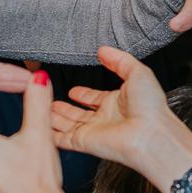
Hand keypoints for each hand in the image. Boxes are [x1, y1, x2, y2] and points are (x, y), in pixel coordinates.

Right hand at [51, 47, 191, 192]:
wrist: (151, 135)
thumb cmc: (150, 108)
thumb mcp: (138, 72)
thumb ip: (119, 60)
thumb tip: (103, 50)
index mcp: (118, 103)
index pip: (95, 98)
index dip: (84, 94)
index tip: (73, 90)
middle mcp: (105, 118)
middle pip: (79, 113)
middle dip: (64, 108)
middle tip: (49, 101)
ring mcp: (94, 131)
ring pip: (68, 125)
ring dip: (54, 118)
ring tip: (41, 109)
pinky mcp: (84, 142)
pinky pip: (63, 139)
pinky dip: (51, 135)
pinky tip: (42, 127)